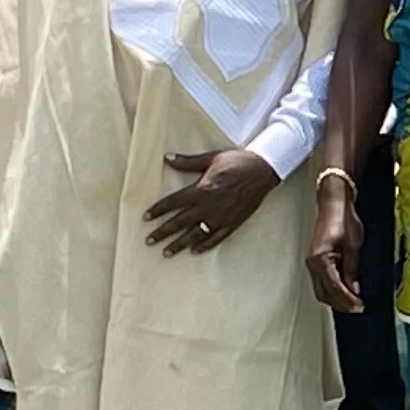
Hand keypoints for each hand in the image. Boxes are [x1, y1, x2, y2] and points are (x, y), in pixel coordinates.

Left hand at [147, 146, 282, 256]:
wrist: (264, 169)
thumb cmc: (237, 161)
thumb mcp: (211, 158)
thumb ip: (187, 162)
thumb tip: (167, 158)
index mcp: (201, 189)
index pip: (173, 203)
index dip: (158, 210)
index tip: (145, 218)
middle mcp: (208, 206)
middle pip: (180, 222)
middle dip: (163, 232)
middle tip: (149, 241)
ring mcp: (221, 216)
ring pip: (195, 234)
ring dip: (179, 244)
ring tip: (166, 252)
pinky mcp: (233, 222)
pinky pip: (216, 238)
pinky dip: (204, 246)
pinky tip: (195, 251)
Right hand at [304, 177, 362, 312]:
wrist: (334, 203)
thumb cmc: (343, 219)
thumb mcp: (353, 245)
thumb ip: (352, 268)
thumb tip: (354, 289)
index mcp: (321, 260)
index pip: (334, 288)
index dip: (347, 301)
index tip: (359, 306)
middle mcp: (313, 263)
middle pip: (324, 294)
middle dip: (341, 304)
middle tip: (358, 308)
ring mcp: (312, 262)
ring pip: (321, 290)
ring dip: (336, 299)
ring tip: (353, 302)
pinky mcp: (316, 260)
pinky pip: (322, 281)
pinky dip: (332, 290)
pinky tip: (344, 291)